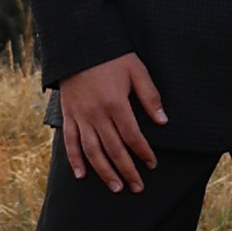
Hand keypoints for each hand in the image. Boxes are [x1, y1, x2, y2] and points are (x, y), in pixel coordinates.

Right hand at [54, 51, 165, 190]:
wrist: (78, 43)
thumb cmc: (111, 55)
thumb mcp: (136, 69)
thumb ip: (150, 96)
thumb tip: (163, 121)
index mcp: (115, 103)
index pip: (132, 136)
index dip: (143, 153)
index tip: (152, 164)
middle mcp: (96, 114)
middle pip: (114, 149)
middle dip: (127, 170)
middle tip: (138, 187)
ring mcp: (80, 116)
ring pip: (92, 151)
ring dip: (104, 172)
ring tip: (116, 187)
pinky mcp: (68, 114)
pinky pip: (70, 141)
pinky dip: (75, 160)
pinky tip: (82, 175)